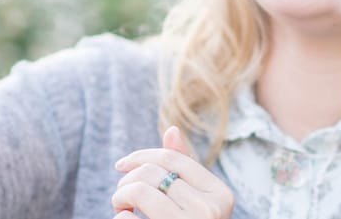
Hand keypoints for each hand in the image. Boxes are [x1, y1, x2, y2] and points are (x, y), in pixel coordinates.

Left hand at [112, 126, 234, 218]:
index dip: (140, 156)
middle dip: (127, 180)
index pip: (171, 158)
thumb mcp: (194, 202)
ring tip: (121, 208)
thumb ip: (183, 169)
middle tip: (121, 197)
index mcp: (220, 195)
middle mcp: (210, 212)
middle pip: (152, 173)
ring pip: (138, 191)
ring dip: (120, 197)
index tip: (121, 165)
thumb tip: (171, 129)